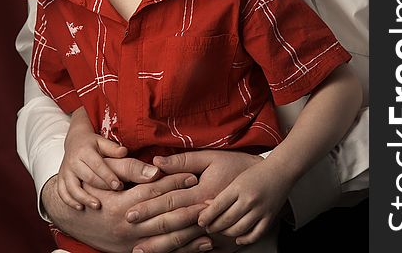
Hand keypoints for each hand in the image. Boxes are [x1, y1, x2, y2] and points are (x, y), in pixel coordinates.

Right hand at [42, 158, 198, 252]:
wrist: (72, 218)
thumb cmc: (92, 188)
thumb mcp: (105, 173)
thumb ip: (130, 169)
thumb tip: (157, 167)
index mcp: (120, 205)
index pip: (153, 192)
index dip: (174, 183)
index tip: (193, 177)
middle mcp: (126, 227)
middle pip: (163, 218)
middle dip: (188, 209)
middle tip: (209, 201)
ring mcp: (130, 243)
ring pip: (165, 239)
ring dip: (189, 232)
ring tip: (209, 222)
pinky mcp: (133, 252)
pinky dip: (183, 249)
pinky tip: (201, 244)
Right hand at [58, 106, 128, 209]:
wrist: (73, 141)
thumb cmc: (91, 144)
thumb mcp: (102, 141)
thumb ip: (112, 148)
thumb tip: (124, 152)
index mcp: (84, 151)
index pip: (97, 165)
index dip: (108, 176)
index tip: (118, 185)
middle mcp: (73, 161)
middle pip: (87, 177)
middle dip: (101, 187)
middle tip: (115, 193)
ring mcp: (65, 171)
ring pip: (73, 188)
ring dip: (84, 198)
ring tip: (97, 205)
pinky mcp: (60, 179)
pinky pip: (62, 192)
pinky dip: (70, 201)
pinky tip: (80, 207)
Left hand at [125, 150, 260, 252]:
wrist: (271, 179)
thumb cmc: (238, 165)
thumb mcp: (211, 158)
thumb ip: (183, 161)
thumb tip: (156, 161)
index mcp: (205, 192)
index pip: (171, 202)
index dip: (149, 208)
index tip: (130, 215)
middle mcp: (213, 213)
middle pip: (178, 228)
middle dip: (154, 238)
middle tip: (133, 246)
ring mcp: (222, 229)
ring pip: (192, 244)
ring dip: (170, 251)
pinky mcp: (232, 238)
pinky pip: (211, 251)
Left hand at [197, 160, 288, 245]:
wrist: (281, 170)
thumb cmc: (256, 173)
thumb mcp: (237, 179)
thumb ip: (224, 193)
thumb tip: (206, 205)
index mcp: (238, 187)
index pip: (218, 206)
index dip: (206, 216)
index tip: (200, 221)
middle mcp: (249, 199)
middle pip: (226, 220)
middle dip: (214, 226)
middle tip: (208, 228)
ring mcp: (260, 209)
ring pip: (239, 230)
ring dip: (227, 233)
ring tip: (221, 231)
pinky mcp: (269, 217)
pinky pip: (255, 234)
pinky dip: (245, 239)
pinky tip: (238, 238)